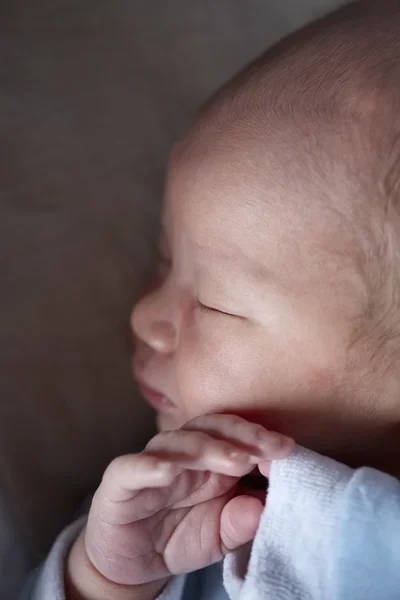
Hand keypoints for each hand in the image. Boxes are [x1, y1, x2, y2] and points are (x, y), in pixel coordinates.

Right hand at [67, 414, 293, 597]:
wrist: (131, 563)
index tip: (286, 449)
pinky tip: (169, 471)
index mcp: (210, 462)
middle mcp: (183, 455)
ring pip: (175, 442)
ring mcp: (151, 465)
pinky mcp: (120, 482)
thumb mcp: (218, 539)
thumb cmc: (178, 538)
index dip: (259, 438)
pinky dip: (150, 465)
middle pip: (209, 428)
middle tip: (265, 450)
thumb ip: (239, 524)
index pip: (235, 435)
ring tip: (234, 461)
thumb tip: (261, 507)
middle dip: (240, 436)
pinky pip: (131, 467)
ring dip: (205, 448)